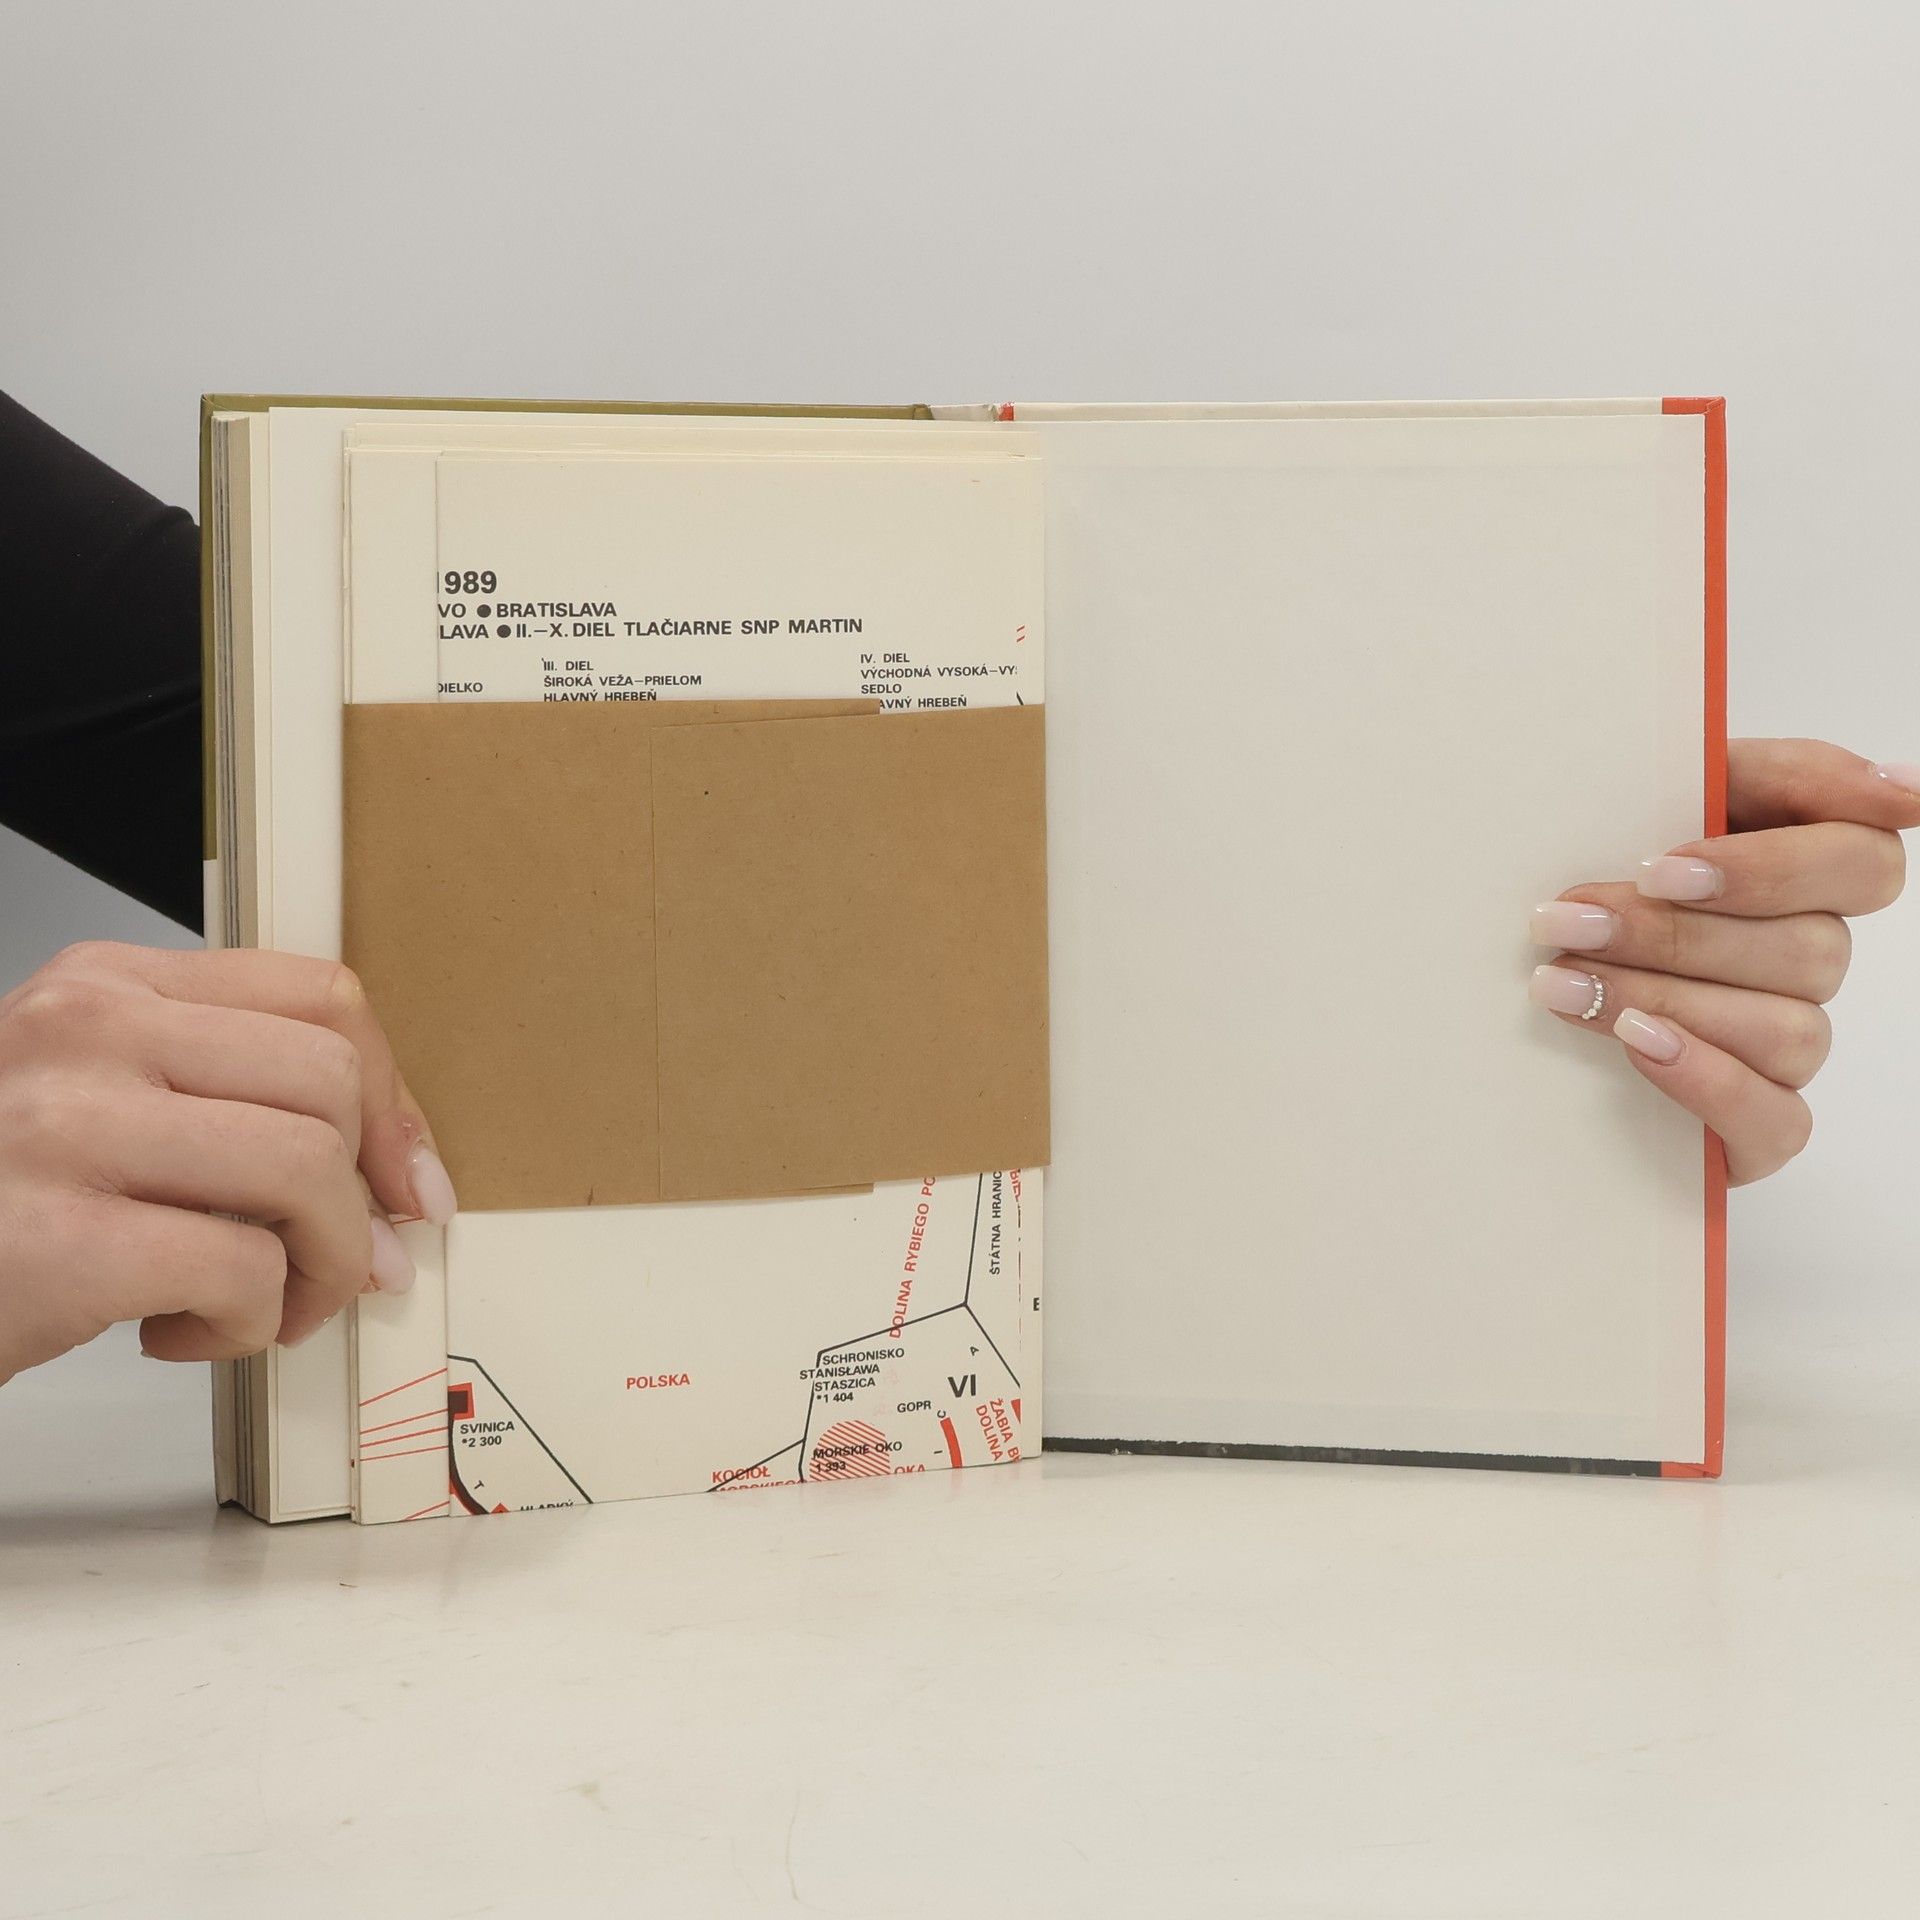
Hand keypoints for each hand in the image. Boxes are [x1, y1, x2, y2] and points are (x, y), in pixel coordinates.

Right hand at [0, 943, 454, 1383]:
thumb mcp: (94, 1105)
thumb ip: (221, 1098)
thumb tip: (389, 1171)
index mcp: (105, 987)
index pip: (321, 999)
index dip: (391, 1100)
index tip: (403, 1178)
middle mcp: (85, 1033)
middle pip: (330, 1086)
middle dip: (360, 1199)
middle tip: (336, 1264)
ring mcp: (66, 1129)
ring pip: (308, 1172)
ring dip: (316, 1269)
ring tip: (256, 1305)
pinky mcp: (60, 1241)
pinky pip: (245, 1271)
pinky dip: (246, 1326)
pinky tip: (178, 1333)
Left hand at [1531, 741, 1918, 1184]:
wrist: (1504, 995)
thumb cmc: (1584, 885)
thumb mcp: (1631, 808)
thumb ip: (1723, 774)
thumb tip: (1901, 790)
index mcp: (1798, 874)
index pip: (1863, 860)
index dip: (1776, 866)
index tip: (1665, 866)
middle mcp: (1809, 960)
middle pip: (1809, 949)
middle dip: (1671, 934)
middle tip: (1564, 920)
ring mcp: (1790, 1047)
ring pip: (1787, 1027)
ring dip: (1662, 999)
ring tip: (1558, 982)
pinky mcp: (1759, 1127)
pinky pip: (1776, 1118)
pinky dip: (1708, 1079)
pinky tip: (1637, 1046)